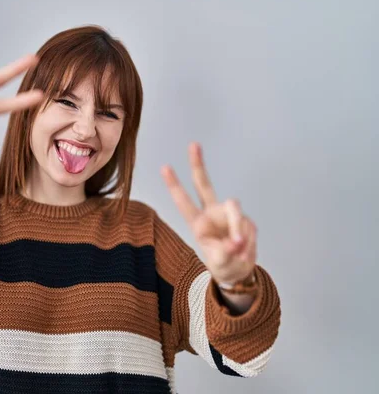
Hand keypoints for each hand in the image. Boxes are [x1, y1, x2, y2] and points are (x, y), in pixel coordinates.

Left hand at [160, 142, 256, 285]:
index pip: (184, 202)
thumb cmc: (223, 265)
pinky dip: (249, 241)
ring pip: (236, 213)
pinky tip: (244, 249)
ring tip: (238, 251)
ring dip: (239, 233)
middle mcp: (212, 214)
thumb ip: (226, 252)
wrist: (239, 270)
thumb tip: (236, 241)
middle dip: (199, 165)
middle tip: (193, 144)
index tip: (165, 167)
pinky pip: (249, 227)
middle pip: (205, 185)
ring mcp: (229, 215)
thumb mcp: (220, 263)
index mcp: (198, 223)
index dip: (174, 185)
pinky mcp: (245, 219)